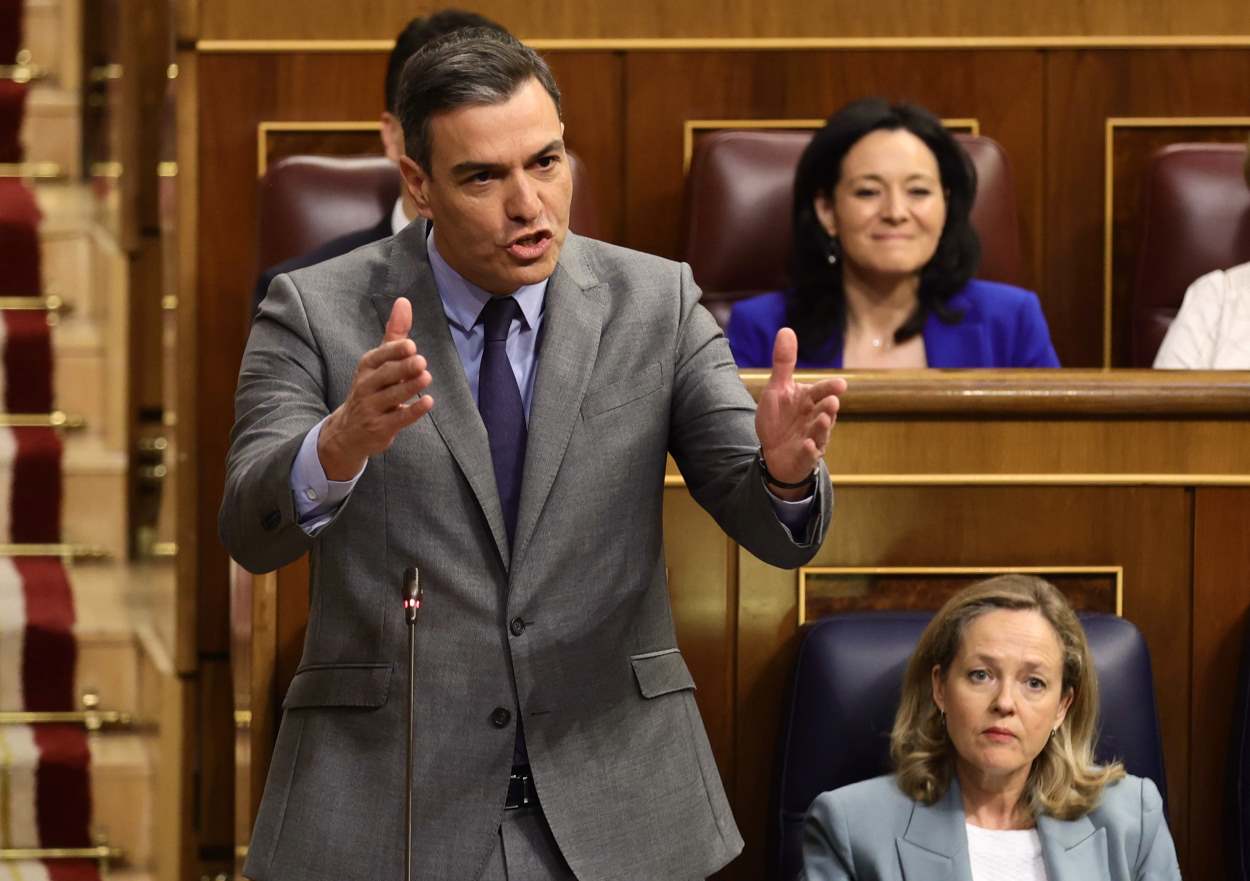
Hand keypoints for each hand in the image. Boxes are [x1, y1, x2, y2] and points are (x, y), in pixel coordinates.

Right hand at [318, 297, 433, 479]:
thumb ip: (395, 334)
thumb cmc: (371, 389)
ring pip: (391, 397)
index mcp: (367, 368)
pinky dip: (412, 411)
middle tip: (421, 360)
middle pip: (384, 376)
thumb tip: (404, 301)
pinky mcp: (380, 428)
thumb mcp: (379, 362)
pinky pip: (398, 419)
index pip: (378, 357)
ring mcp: (371, 409)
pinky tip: (428, 402)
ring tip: (426, 377)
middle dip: (402, 368)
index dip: (393, 352)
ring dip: (409, 387)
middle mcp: (366, 386)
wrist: (348, 432)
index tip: (410, 345)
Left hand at [755, 328, 845, 498]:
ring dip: (822, 426)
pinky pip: (809, 454)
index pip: (822, 391)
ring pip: (820, 432)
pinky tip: (808, 446)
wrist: (774, 452)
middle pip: (825, 411)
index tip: (841, 384)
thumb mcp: (777, 389)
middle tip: (832, 401)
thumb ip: (783, 363)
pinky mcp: (805, 456)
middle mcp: (815, 418)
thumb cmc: (780, 418)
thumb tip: (786, 329)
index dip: (830, 388)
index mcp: (810, 400)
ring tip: (824, 419)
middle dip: (829, 407)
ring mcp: (812, 438)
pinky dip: (809, 451)